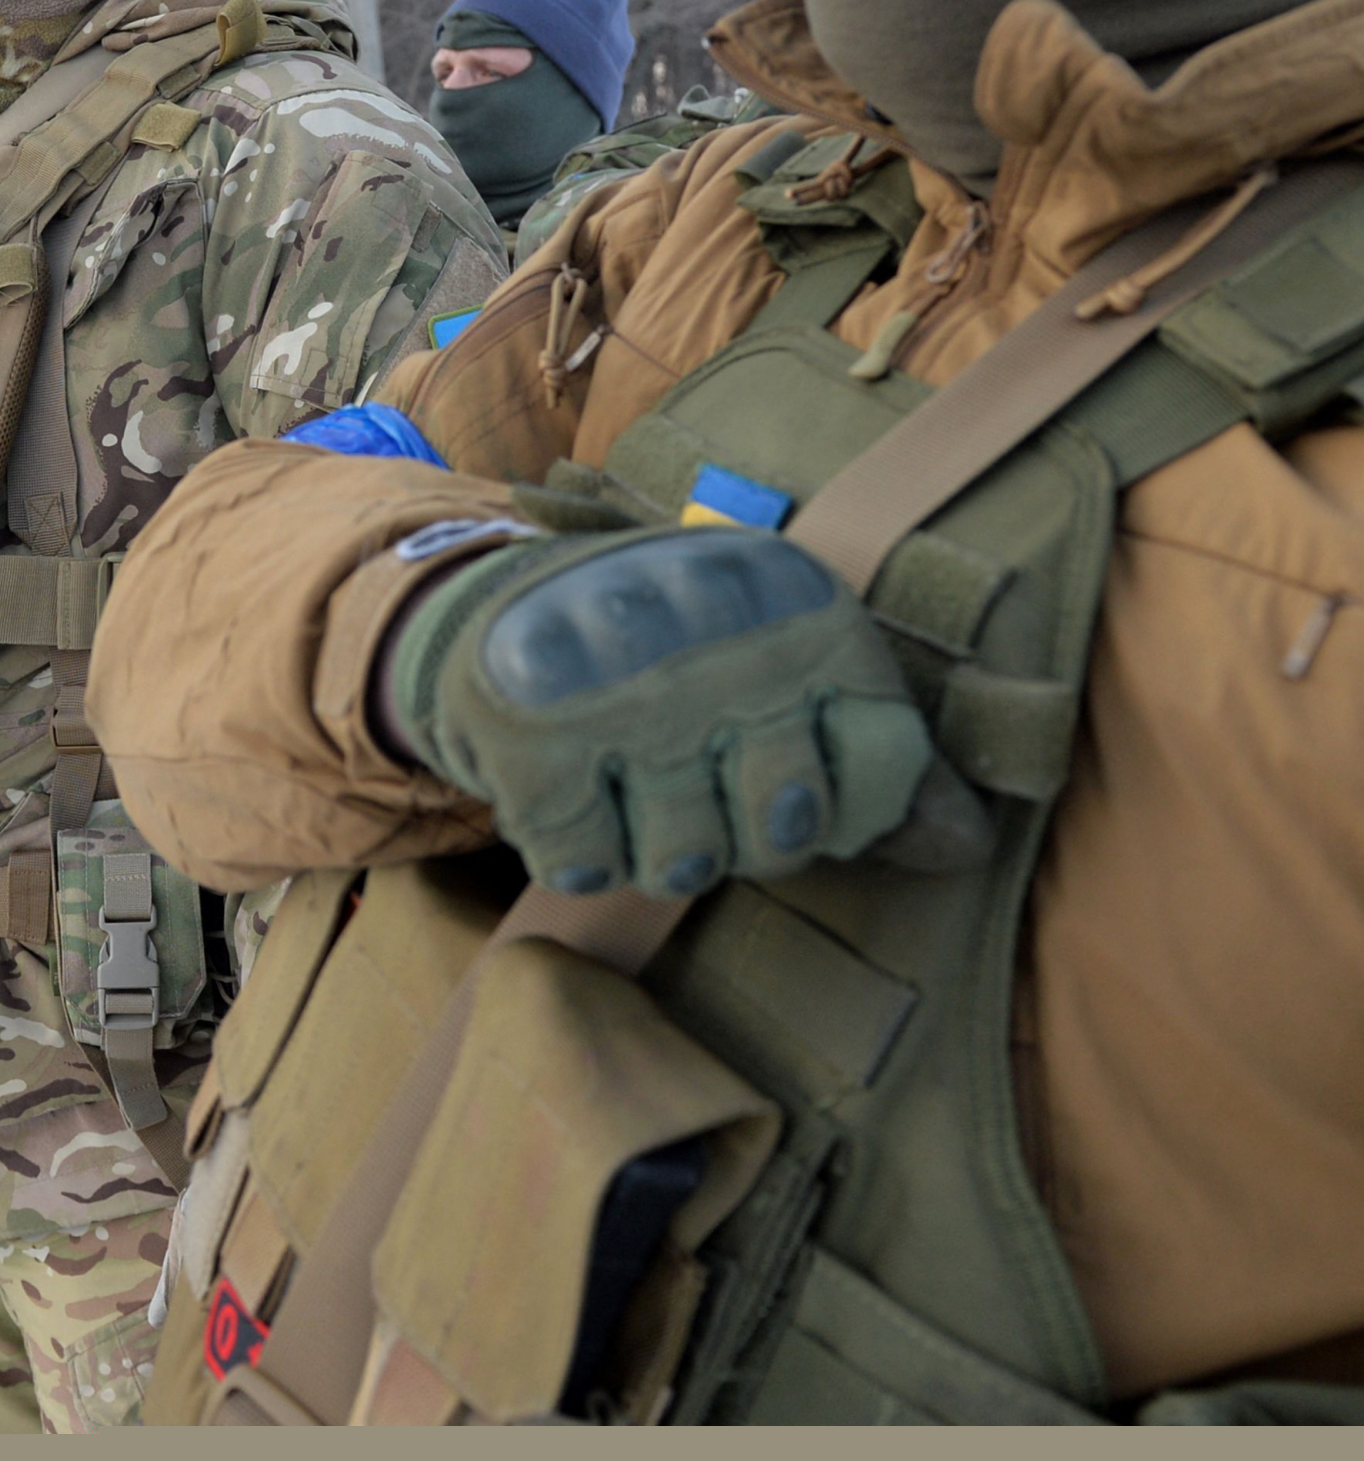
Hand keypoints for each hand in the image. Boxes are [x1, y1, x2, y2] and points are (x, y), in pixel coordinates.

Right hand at [382, 526, 933, 899]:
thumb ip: (874, 755)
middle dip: (739, 837)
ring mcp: (617, 678)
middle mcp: (716, 627)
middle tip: (696, 788)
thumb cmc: (671, 663)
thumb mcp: (782, 675)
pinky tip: (568, 799)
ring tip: (627, 789)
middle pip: (785, 829)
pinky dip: (575, 854)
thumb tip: (963, 846)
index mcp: (797, 598)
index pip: (887, 758)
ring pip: (684, 860)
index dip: (844, 804)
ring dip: (651, 851)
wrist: (495, 608)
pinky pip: (584, 862)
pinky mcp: (528, 728)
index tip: (788, 776)